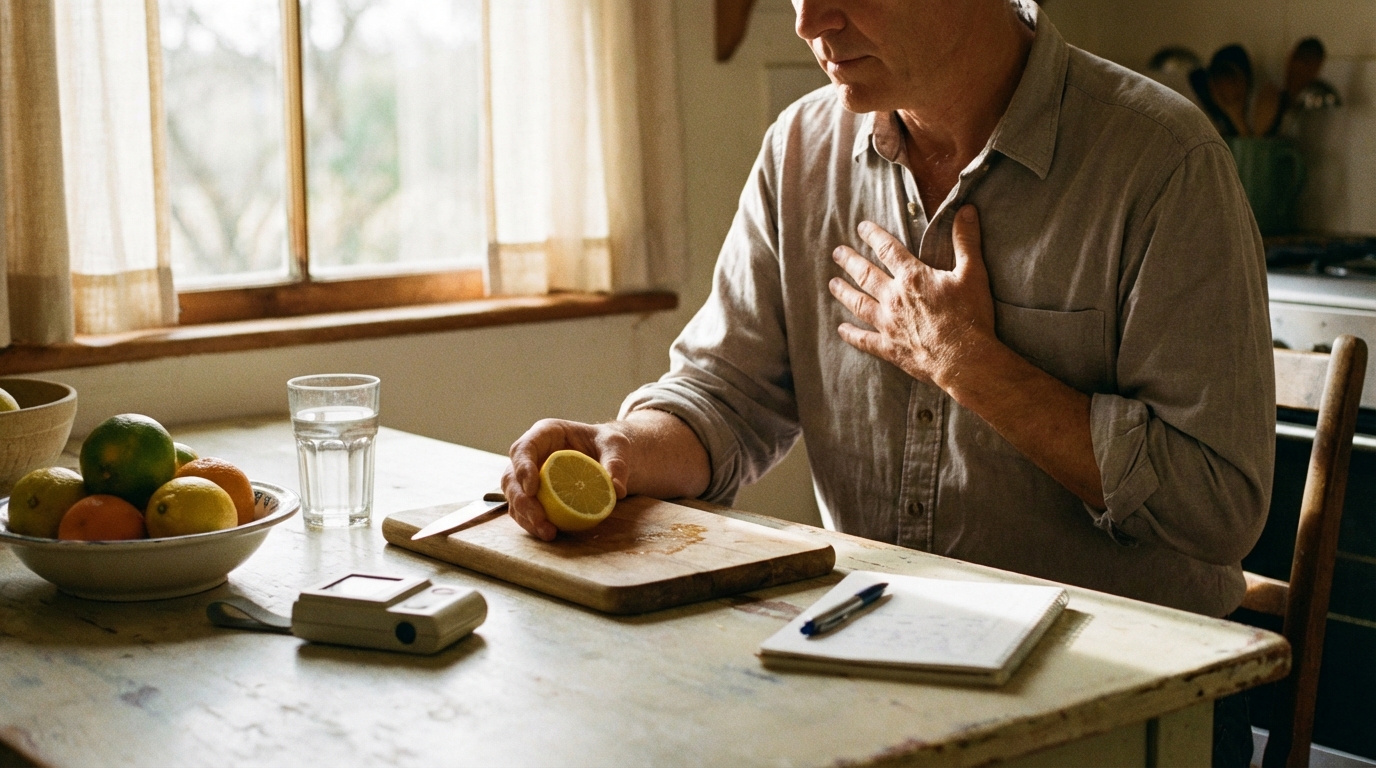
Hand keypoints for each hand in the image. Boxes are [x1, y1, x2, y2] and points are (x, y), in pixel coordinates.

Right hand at [501, 419, 628, 540]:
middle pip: (512, 477)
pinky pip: (524, 510)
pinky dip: (532, 523)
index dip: (522, 468)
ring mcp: (530, 475)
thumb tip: (616, 490)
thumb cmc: (607, 443)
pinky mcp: (534, 494)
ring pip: (514, 497)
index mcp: (545, 433)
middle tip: (540, 519)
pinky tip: (548, 533)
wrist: (606, 456)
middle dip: (522, 501)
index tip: (532, 489)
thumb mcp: (616, 445)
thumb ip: (616, 462)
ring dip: (526, 517)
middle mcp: (532, 454)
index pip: (523, 448)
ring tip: (548, 532)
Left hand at [828, 204, 995, 386]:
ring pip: (858, 304)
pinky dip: (851, 334)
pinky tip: (841, 329)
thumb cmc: (971, 316)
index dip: (873, 236)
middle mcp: (894, 298)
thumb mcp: (973, 273)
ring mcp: (888, 324)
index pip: (887, 250)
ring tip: (832, 284)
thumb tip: (966, 209)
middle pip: (866, 275)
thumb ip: (966, 240)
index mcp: (912, 277)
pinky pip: (864, 339)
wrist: (964, 360)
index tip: (861, 227)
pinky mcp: (889, 348)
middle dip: (850, 261)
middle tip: (837, 252)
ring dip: (844, 292)